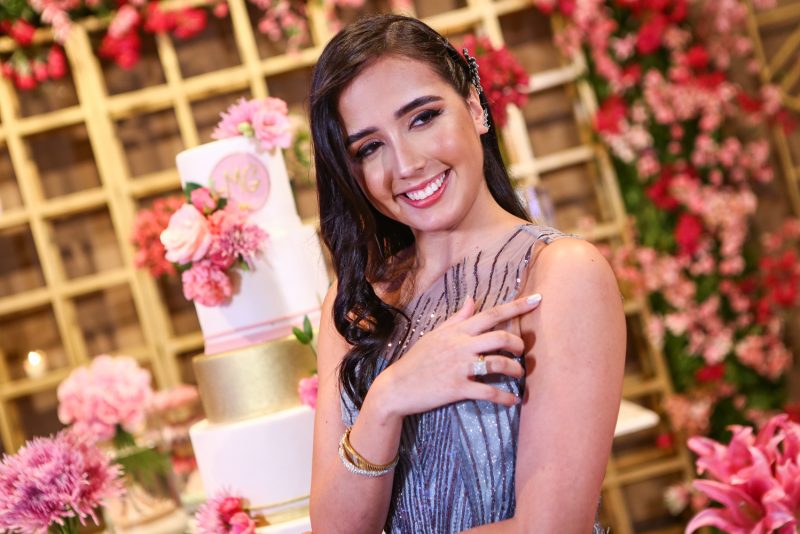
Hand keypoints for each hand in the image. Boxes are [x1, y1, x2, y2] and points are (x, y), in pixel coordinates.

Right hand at [372, 293, 542, 417]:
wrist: (397, 386)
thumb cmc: (417, 359)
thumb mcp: (436, 334)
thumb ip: (457, 318)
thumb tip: (472, 299)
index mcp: (458, 331)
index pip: (492, 314)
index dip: (517, 307)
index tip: (538, 300)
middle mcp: (461, 345)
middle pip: (501, 337)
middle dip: (519, 344)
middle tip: (522, 352)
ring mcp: (460, 367)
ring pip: (499, 364)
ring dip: (515, 370)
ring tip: (519, 375)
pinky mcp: (458, 388)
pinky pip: (489, 392)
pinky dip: (505, 398)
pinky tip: (513, 401)